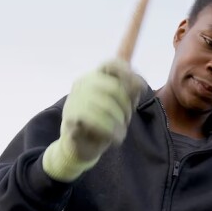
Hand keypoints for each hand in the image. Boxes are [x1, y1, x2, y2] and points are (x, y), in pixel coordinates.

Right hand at [42, 59, 142, 180]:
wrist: (80, 146)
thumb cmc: (104, 122)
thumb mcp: (121, 104)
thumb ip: (130, 90)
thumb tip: (140, 84)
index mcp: (94, 76)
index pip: (111, 64)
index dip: (128, 72)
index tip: (141, 88)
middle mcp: (82, 83)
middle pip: (114, 88)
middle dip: (126, 106)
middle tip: (126, 120)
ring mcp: (74, 99)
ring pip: (106, 107)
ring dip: (119, 123)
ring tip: (121, 133)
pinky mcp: (70, 118)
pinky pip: (95, 122)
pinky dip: (110, 132)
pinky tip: (114, 138)